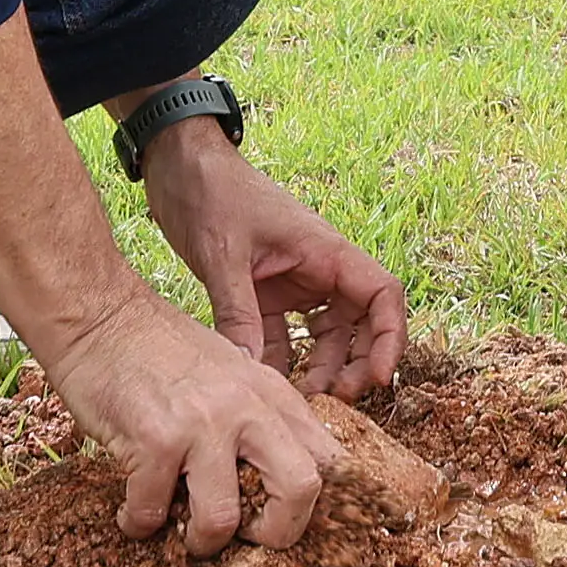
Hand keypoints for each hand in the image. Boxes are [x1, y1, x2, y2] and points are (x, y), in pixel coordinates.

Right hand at [42, 293, 343, 555]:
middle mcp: (247, 407)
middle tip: (244, 539)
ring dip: (197, 540)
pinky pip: (151, 511)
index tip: (278, 518)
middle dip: (276, 533)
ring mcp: (203, 423)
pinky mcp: (154, 438)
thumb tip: (272, 481)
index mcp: (272, 394)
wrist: (99, 315)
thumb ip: (257, 416)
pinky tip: (129, 511)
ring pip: (222, 518)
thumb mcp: (229, 372)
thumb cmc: (158, 348)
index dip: (312, 504)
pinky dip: (138, 522)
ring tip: (177, 529)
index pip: (329, 459)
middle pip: (301, 489)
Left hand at [146, 130, 409, 397]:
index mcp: (326, 251)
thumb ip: (239, 314)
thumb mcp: (223, 256)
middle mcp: (319, 269)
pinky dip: (281, 362)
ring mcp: (294, 282)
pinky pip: (286, 336)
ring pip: (325, 337)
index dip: (389, 338)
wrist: (177, 164)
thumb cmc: (210, 192)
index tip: (376, 378)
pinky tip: (265, 385)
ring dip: (320, 369)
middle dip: (355, 364)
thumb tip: (251, 374)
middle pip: (361, 325)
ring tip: (298, 400)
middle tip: (332, 401)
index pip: (382, 295)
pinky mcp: (265, 293)